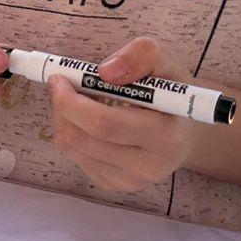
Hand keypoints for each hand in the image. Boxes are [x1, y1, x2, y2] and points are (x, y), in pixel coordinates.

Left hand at [48, 37, 195, 195]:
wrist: (180, 128)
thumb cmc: (169, 92)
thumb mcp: (164, 61)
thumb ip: (141, 55)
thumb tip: (105, 72)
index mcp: (167, 138)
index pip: (105, 125)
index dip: (72, 102)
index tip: (59, 78)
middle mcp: (150, 168)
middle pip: (82, 139)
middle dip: (63, 107)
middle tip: (62, 84)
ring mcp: (130, 182)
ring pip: (72, 148)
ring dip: (64, 118)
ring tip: (80, 99)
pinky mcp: (113, 186)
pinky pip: (74, 157)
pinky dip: (71, 132)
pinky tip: (88, 120)